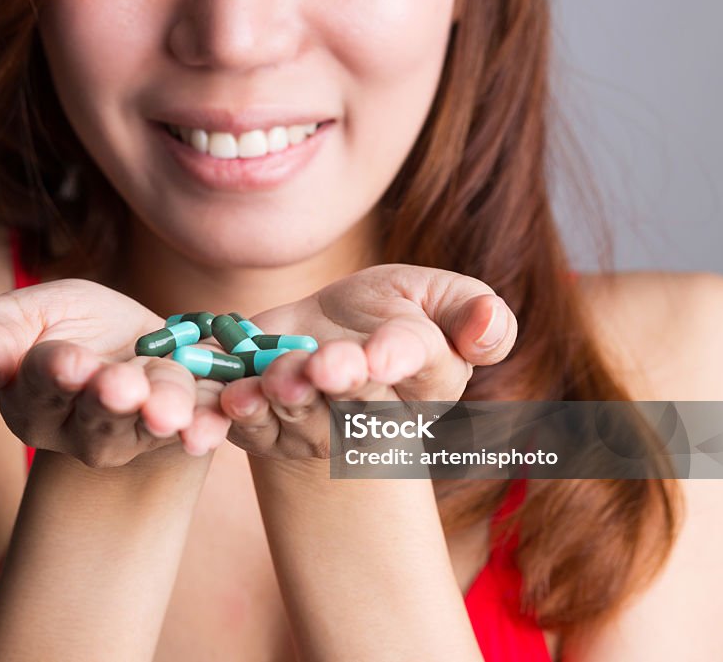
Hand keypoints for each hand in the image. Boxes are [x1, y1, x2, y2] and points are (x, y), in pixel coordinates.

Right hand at [0, 279, 229, 465]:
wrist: (127, 339)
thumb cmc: (64, 325)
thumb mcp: (26, 312)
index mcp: (31, 400)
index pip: (39, 387)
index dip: (52, 374)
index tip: (67, 361)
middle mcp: (79, 429)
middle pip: (95, 417)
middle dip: (109, 399)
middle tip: (120, 386)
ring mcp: (133, 433)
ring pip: (145, 425)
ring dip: (160, 414)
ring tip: (169, 411)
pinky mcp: (180, 427)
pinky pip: (193, 429)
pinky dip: (204, 429)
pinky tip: (208, 430)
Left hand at [219, 265, 517, 458]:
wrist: (323, 333)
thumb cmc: (390, 311)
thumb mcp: (436, 294)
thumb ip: (470, 308)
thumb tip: (490, 322)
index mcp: (424, 375)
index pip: (417, 365)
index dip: (397, 358)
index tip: (381, 354)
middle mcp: (371, 411)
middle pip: (356, 397)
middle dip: (340, 380)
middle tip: (326, 365)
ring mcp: (317, 424)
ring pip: (301, 414)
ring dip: (287, 396)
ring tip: (277, 376)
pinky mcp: (268, 427)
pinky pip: (250, 426)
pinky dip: (238, 413)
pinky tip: (231, 396)